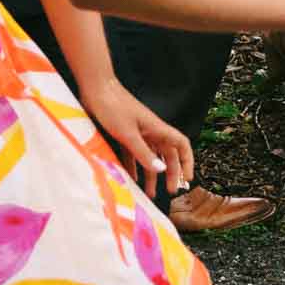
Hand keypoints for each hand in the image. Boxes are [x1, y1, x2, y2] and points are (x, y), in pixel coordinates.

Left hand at [81, 74, 194, 198]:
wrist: (97, 90)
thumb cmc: (114, 107)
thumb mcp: (128, 134)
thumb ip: (144, 153)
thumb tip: (161, 170)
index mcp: (157, 128)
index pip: (181, 144)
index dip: (187, 161)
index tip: (187, 179)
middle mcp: (151, 131)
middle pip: (167, 154)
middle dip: (171, 173)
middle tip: (171, 191)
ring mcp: (138, 132)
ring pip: (150, 157)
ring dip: (152, 174)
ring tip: (150, 193)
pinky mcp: (125, 134)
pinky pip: (134, 155)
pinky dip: (135, 168)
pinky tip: (133, 180)